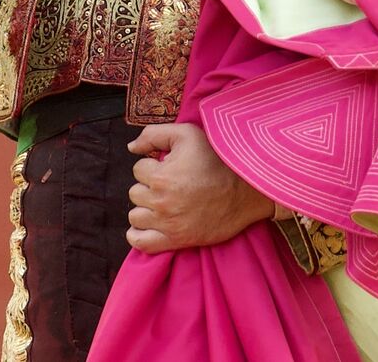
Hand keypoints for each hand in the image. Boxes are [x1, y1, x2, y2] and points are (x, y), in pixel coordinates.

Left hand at [126, 122, 274, 252]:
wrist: (246, 190)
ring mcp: (168, 224)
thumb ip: (154, 134)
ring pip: (136, 217)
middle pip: (135, 193)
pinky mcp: (176, 241)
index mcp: (161, 176)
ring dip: (145, 208)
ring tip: (162, 202)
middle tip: (168, 185)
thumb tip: (132, 147)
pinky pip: (141, 243)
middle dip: (148, 186)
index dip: (152, 165)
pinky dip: (138, 235)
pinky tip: (148, 225)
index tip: (168, 167)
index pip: (138, 169)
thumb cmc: (217, 159)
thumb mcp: (188, 134)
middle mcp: (161, 202)